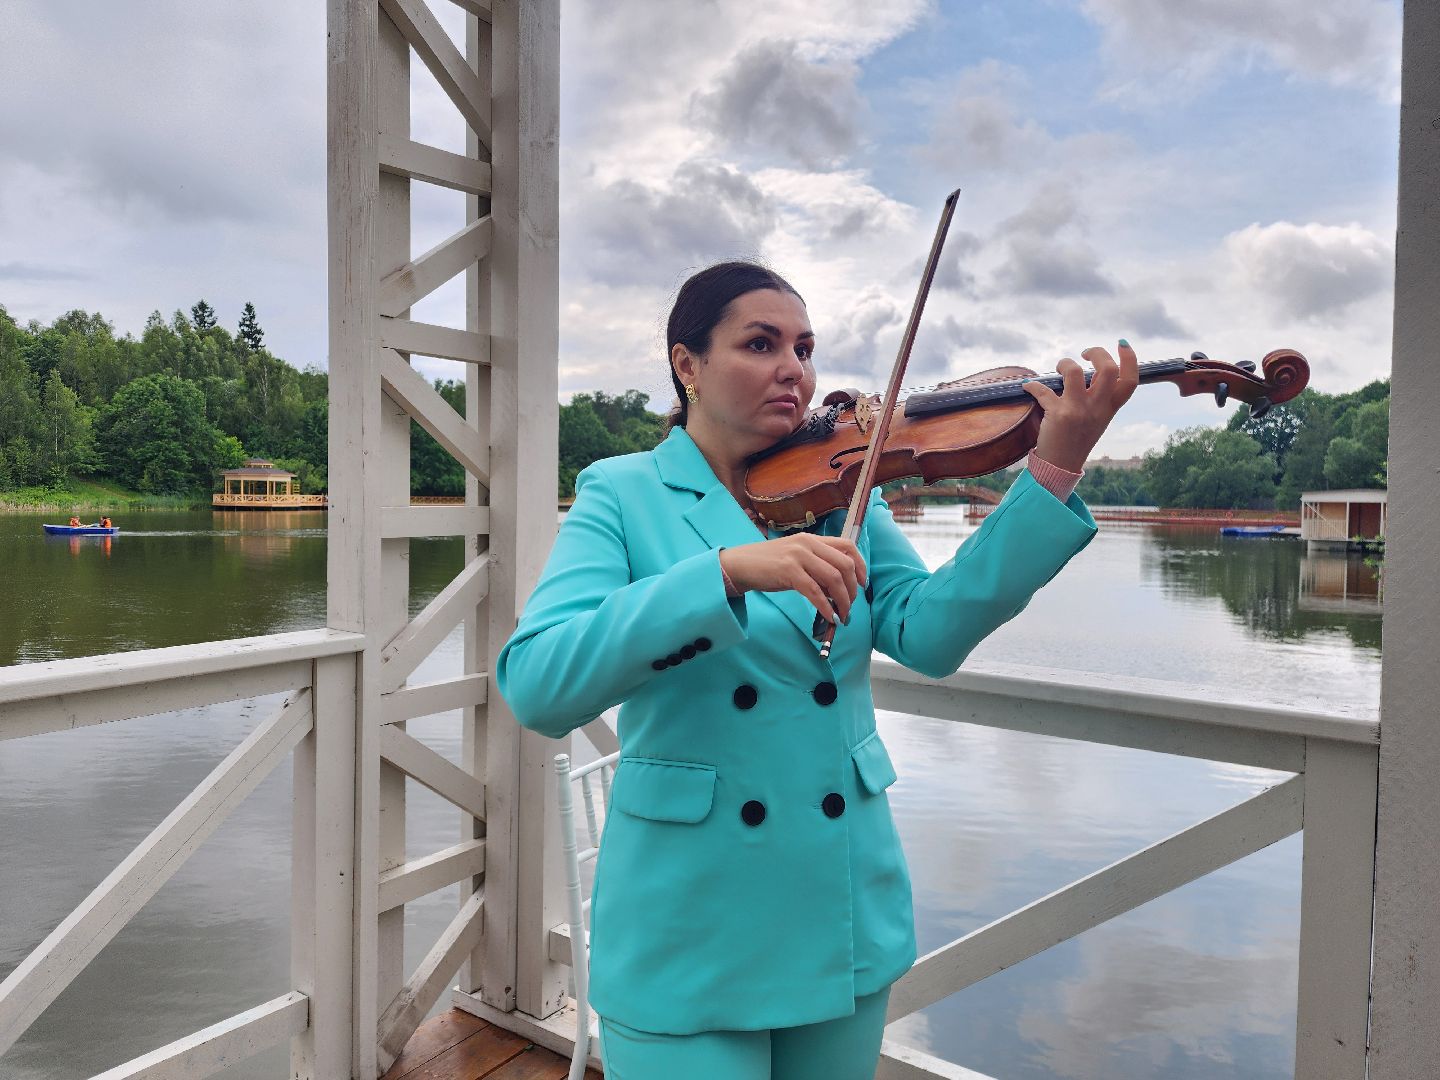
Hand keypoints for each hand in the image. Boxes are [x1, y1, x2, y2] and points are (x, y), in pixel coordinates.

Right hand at [719, 534, 867, 624]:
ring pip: (833, 578)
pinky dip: (825, 606)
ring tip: (841, 615)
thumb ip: (817, 567)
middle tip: (849, 606)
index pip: (848, 546)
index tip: (862, 584)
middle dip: (852, 589)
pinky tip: (829, 616)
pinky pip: (815, 591)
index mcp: (813, 539)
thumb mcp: (797, 560)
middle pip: (845, 564)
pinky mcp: (788, 571)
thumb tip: (837, 590)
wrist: (740, 565)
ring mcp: (798, 556)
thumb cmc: (769, 565)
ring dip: (842, 600)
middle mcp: (808, 544)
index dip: (861, 566)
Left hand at [1022, 341, 1139, 471]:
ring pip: (1074, 372)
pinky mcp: (1058, 415)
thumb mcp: (1097, 418)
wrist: (1061, 465)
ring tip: (1060, 367)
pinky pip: (1042, 390)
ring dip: (1065, 363)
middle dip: (1097, 352)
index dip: (1130, 358)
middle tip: (1085, 353)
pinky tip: (1027, 386)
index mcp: (1109, 408)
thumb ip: (1099, 396)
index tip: (1121, 343)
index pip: (1130, 381)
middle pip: (1108, 370)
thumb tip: (1093, 371)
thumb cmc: (1077, 439)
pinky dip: (1032, 386)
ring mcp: (1078, 411)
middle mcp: (1097, 408)